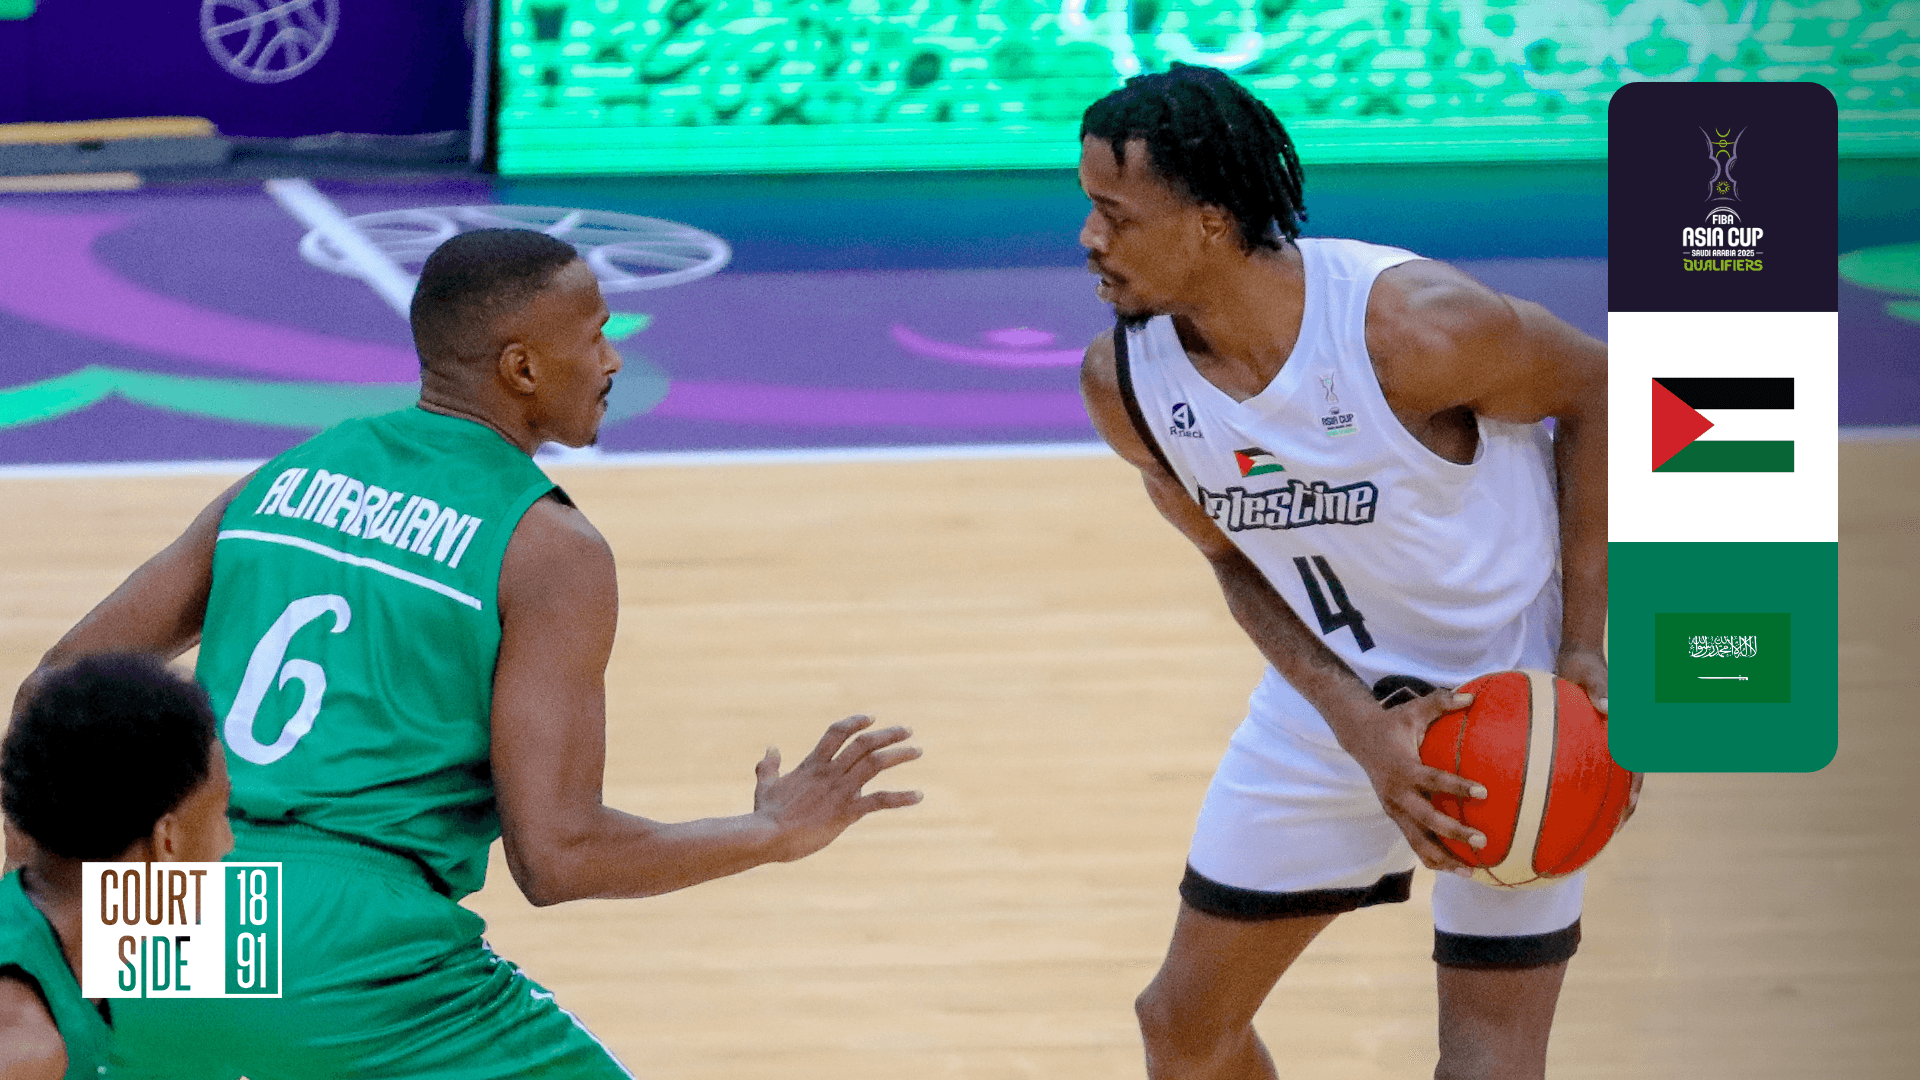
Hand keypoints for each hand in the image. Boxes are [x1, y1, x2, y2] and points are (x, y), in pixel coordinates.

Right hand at [751, 715, 922, 862]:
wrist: (766, 835)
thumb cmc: (765, 814)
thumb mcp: (765, 785)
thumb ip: (769, 765)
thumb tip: (771, 748)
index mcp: (813, 765)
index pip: (837, 732)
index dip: (855, 722)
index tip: (872, 718)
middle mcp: (830, 772)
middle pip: (864, 743)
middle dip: (888, 734)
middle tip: (908, 730)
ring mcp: (840, 790)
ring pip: (876, 763)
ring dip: (899, 754)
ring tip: (917, 750)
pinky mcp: (847, 812)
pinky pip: (880, 801)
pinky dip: (901, 797)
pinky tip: (918, 795)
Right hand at [1331, 688, 1486, 875]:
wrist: (1358, 739)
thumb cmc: (1394, 724)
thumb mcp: (1414, 710)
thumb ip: (1441, 703)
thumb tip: (1473, 696)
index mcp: (1402, 768)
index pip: (1432, 780)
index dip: (1456, 787)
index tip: (1483, 792)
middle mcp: (1396, 794)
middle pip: (1425, 821)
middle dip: (1453, 834)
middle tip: (1482, 840)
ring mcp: (1394, 810)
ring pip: (1417, 842)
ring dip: (1444, 858)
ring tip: (1471, 871)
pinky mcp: (1395, 818)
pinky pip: (1414, 843)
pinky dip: (1434, 857)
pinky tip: (1459, 867)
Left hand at [1555, 645, 1641, 828]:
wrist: (1580, 656)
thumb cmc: (1585, 665)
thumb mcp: (1591, 674)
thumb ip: (1599, 689)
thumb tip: (1608, 709)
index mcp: (1627, 728)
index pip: (1636, 765)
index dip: (1635, 788)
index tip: (1630, 807)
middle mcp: (1621, 737)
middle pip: (1627, 778)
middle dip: (1623, 803)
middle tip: (1613, 829)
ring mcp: (1607, 739)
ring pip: (1610, 775)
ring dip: (1606, 798)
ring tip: (1593, 824)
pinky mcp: (1592, 738)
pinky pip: (1588, 763)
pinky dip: (1581, 780)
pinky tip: (1562, 796)